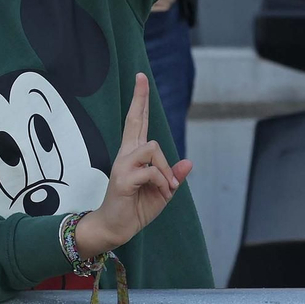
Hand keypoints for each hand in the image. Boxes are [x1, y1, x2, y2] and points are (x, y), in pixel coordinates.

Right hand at [75, 74, 193, 255]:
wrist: (116, 227)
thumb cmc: (135, 208)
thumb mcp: (162, 192)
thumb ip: (172, 176)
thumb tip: (188, 162)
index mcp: (134, 155)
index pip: (137, 122)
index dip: (140, 101)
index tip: (141, 79)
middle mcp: (126, 155)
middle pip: (135, 119)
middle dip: (139, 97)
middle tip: (141, 76)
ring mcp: (123, 165)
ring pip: (154, 148)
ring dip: (166, 169)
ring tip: (164, 187)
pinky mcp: (123, 178)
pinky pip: (152, 172)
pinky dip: (162, 183)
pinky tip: (158, 193)